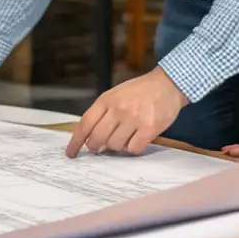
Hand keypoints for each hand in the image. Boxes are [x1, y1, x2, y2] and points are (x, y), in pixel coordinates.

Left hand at [65, 67, 187, 156]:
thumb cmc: (140, 91)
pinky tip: (137, 138)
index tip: (71, 153)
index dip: (75, 141)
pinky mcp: (149, 129)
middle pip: (97, 139)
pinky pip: (133, 149)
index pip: (85, 124)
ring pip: (114, 146)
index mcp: (107, 100)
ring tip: (125, 136)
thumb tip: (93, 141)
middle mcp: (118, 109)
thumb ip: (103, 114)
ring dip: (117, 146)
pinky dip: (133, 148)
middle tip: (101, 147)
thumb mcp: (116, 95)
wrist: (168, 84)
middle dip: (96, 147)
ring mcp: (134, 119)